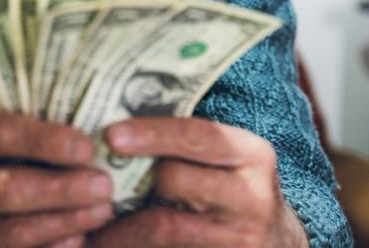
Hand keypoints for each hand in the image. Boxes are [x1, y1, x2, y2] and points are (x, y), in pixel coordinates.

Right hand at [0, 111, 113, 247]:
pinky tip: (75, 241)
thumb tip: (84, 128)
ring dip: (65, 223)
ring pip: (10, 234)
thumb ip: (6, 135)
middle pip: (7, 188)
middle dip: (64, 188)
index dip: (45, 140)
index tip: (88, 147)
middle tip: (105, 185)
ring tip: (101, 211)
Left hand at [86, 118, 308, 247]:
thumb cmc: (235, 194)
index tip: (111, 134)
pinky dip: (133, 246)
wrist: (278, 246)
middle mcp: (253, 196)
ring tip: (91, 225)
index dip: (151, 133)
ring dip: (120, 227)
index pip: (196, 135)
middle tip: (90, 182)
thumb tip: (115, 131)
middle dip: (129, 181)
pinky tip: (111, 243)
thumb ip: (186, 147)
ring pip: (164, 226)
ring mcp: (242, 238)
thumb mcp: (229, 163)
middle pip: (173, 179)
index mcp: (252, 154)